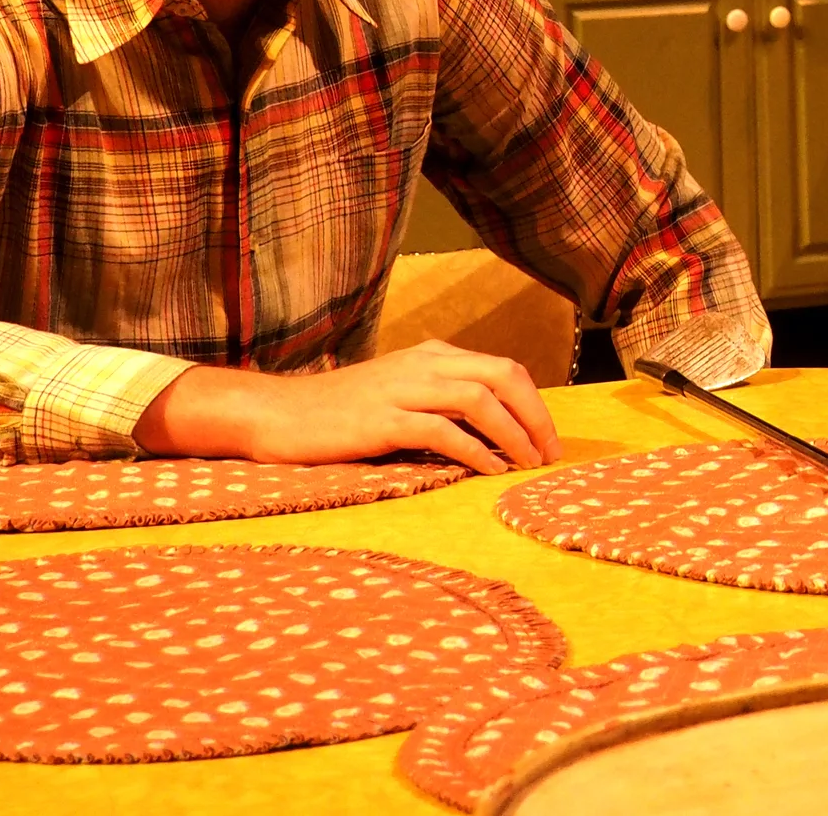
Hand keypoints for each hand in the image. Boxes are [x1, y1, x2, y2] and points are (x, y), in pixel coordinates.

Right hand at [134, 338, 561, 474]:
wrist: (277, 413)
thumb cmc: (340, 412)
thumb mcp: (398, 391)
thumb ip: (440, 398)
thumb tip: (493, 431)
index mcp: (432, 355)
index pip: (503, 368)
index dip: (534, 404)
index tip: (548, 440)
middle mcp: (423, 364)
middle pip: (503, 376)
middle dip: (536, 416)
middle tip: (550, 455)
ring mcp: (403, 389)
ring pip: (480, 400)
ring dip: (514, 435)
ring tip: (527, 466)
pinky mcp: (382, 420)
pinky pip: (443, 431)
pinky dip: (475, 452)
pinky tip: (489, 472)